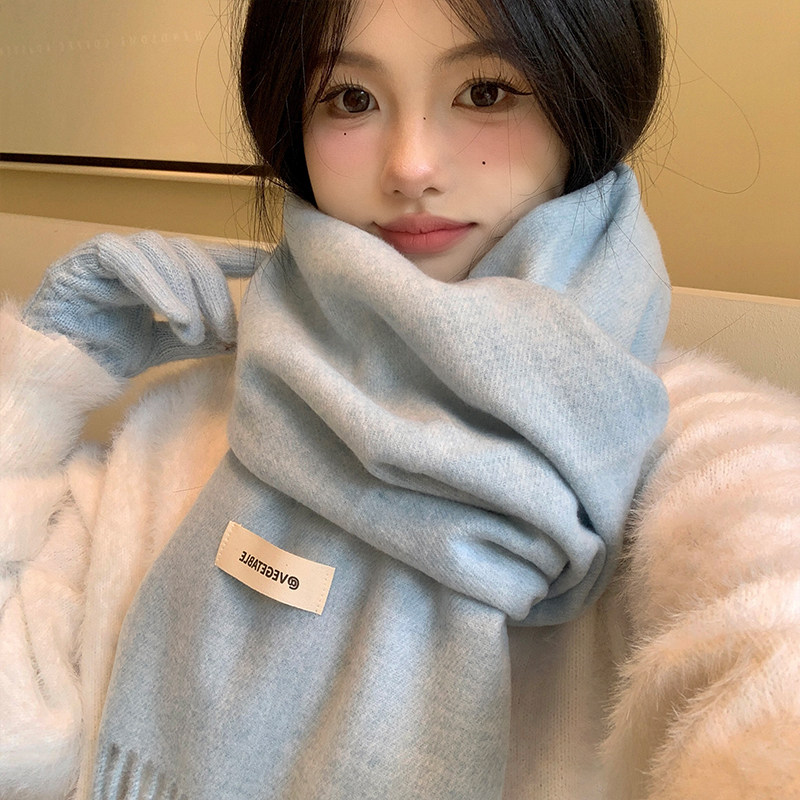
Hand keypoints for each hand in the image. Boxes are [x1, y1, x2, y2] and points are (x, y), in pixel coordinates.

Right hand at [23, 232, 263, 377]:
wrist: (58, 376)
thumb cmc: (105, 357)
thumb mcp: (163, 347)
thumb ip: (199, 339)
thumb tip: (241, 340)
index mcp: (159, 273)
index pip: (203, 256)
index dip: (236, 256)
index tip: (268, 262)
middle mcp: (139, 257)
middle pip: (189, 253)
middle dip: (214, 291)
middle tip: (227, 330)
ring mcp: (112, 253)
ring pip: (162, 251)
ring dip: (187, 293)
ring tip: (196, 332)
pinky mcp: (86, 258)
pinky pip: (126, 257)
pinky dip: (157, 286)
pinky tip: (178, 318)